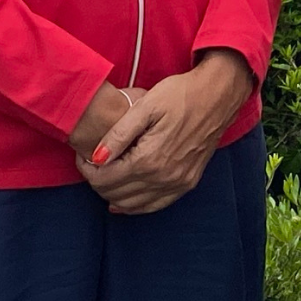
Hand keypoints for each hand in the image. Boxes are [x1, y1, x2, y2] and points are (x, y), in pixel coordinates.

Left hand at [79, 49, 254, 214]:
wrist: (218, 95)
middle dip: (97, 182)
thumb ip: (118, 135)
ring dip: (113, 194)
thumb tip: (95, 159)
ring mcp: (178, 183)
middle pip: (116, 193)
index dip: (87, 171)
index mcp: (150, 158)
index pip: (105, 178)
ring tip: (104, 176)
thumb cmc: (180, 94)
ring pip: (133, 204)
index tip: (82, 157)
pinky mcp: (188, 183)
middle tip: (90, 165)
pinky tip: (123, 201)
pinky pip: (155, 205)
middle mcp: (164, 177)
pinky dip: (135, 206)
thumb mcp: (145, 106)